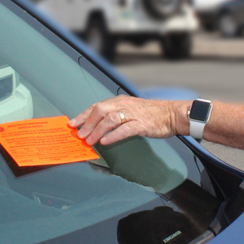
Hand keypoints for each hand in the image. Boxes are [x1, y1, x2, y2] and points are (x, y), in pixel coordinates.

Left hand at [68, 95, 186, 145]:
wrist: (171, 114)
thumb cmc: (150, 114)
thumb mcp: (130, 109)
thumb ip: (115, 115)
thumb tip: (98, 126)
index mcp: (119, 101)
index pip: (96, 106)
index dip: (83, 115)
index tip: (72, 124)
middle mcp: (124, 105)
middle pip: (100, 111)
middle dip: (87, 123)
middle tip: (79, 135)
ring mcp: (133, 114)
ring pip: (110, 120)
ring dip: (97, 131)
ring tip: (89, 141)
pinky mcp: (141, 124)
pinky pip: (124, 129)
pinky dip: (113, 136)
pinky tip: (106, 142)